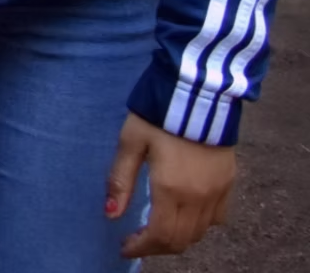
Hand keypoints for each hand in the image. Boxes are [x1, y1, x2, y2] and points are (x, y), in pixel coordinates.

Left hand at [108, 112, 233, 256]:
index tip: (125, 247)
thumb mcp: (130, 142)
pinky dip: (200, 225)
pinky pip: (217, 218)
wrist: (197, 92)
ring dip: (177, 237)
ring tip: (157, 227)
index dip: (141, 247)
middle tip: (137, 239)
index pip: (159, 235)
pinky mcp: (229, 183)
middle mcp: (197, 197)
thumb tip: (110, 213)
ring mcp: (216, 192)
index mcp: (170, 189)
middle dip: (156, 246)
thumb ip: (120, 179)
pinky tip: (184, 212)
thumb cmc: (157, 114)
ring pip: (199, 233)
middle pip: (180, 240)